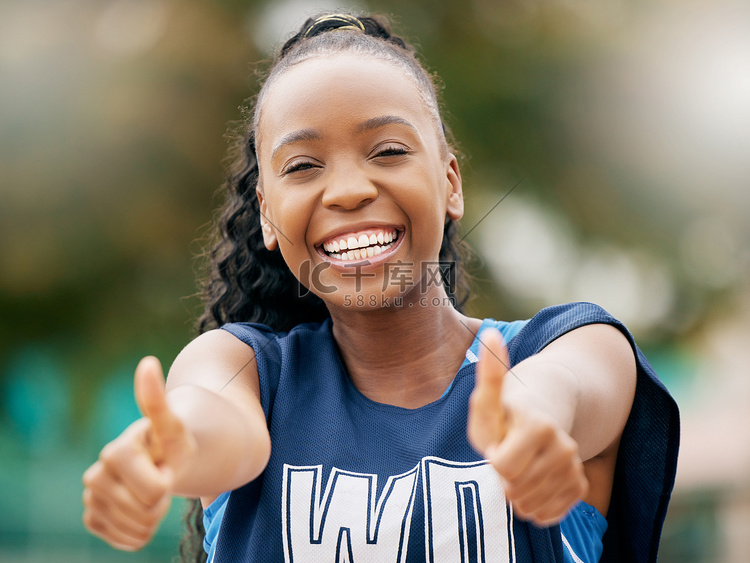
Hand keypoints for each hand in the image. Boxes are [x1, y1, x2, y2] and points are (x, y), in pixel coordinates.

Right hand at [82, 356, 196, 549]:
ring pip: (138, 529)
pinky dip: (142, 530)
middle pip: (146, 512)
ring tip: (152, 491)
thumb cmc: (171, 444)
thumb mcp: (173, 427)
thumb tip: (148, 362)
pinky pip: (128, 541)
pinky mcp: (93, 518)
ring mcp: (91, 499)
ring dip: (154, 516)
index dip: (168, 481)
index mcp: (114, 452)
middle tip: (160, 478)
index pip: (155, 490)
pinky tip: (141, 507)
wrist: (162, 461)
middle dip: (161, 500)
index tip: (165, 465)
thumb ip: (158, 401)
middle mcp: (95, 476)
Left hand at [467, 329, 587, 526]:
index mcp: (539, 424)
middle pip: (517, 489)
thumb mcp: (488, 400)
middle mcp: (563, 447)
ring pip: (531, 505)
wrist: (540, 422)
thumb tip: (489, 334)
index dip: (493, 457)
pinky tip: (530, 483)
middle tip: (507, 454)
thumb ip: (488, 375)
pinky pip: (549, 514)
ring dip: (516, 492)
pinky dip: (534, 505)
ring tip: (517, 467)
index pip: (503, 467)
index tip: (497, 441)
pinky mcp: (578, 487)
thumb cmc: (505, 413)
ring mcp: (574, 468)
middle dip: (504, 477)